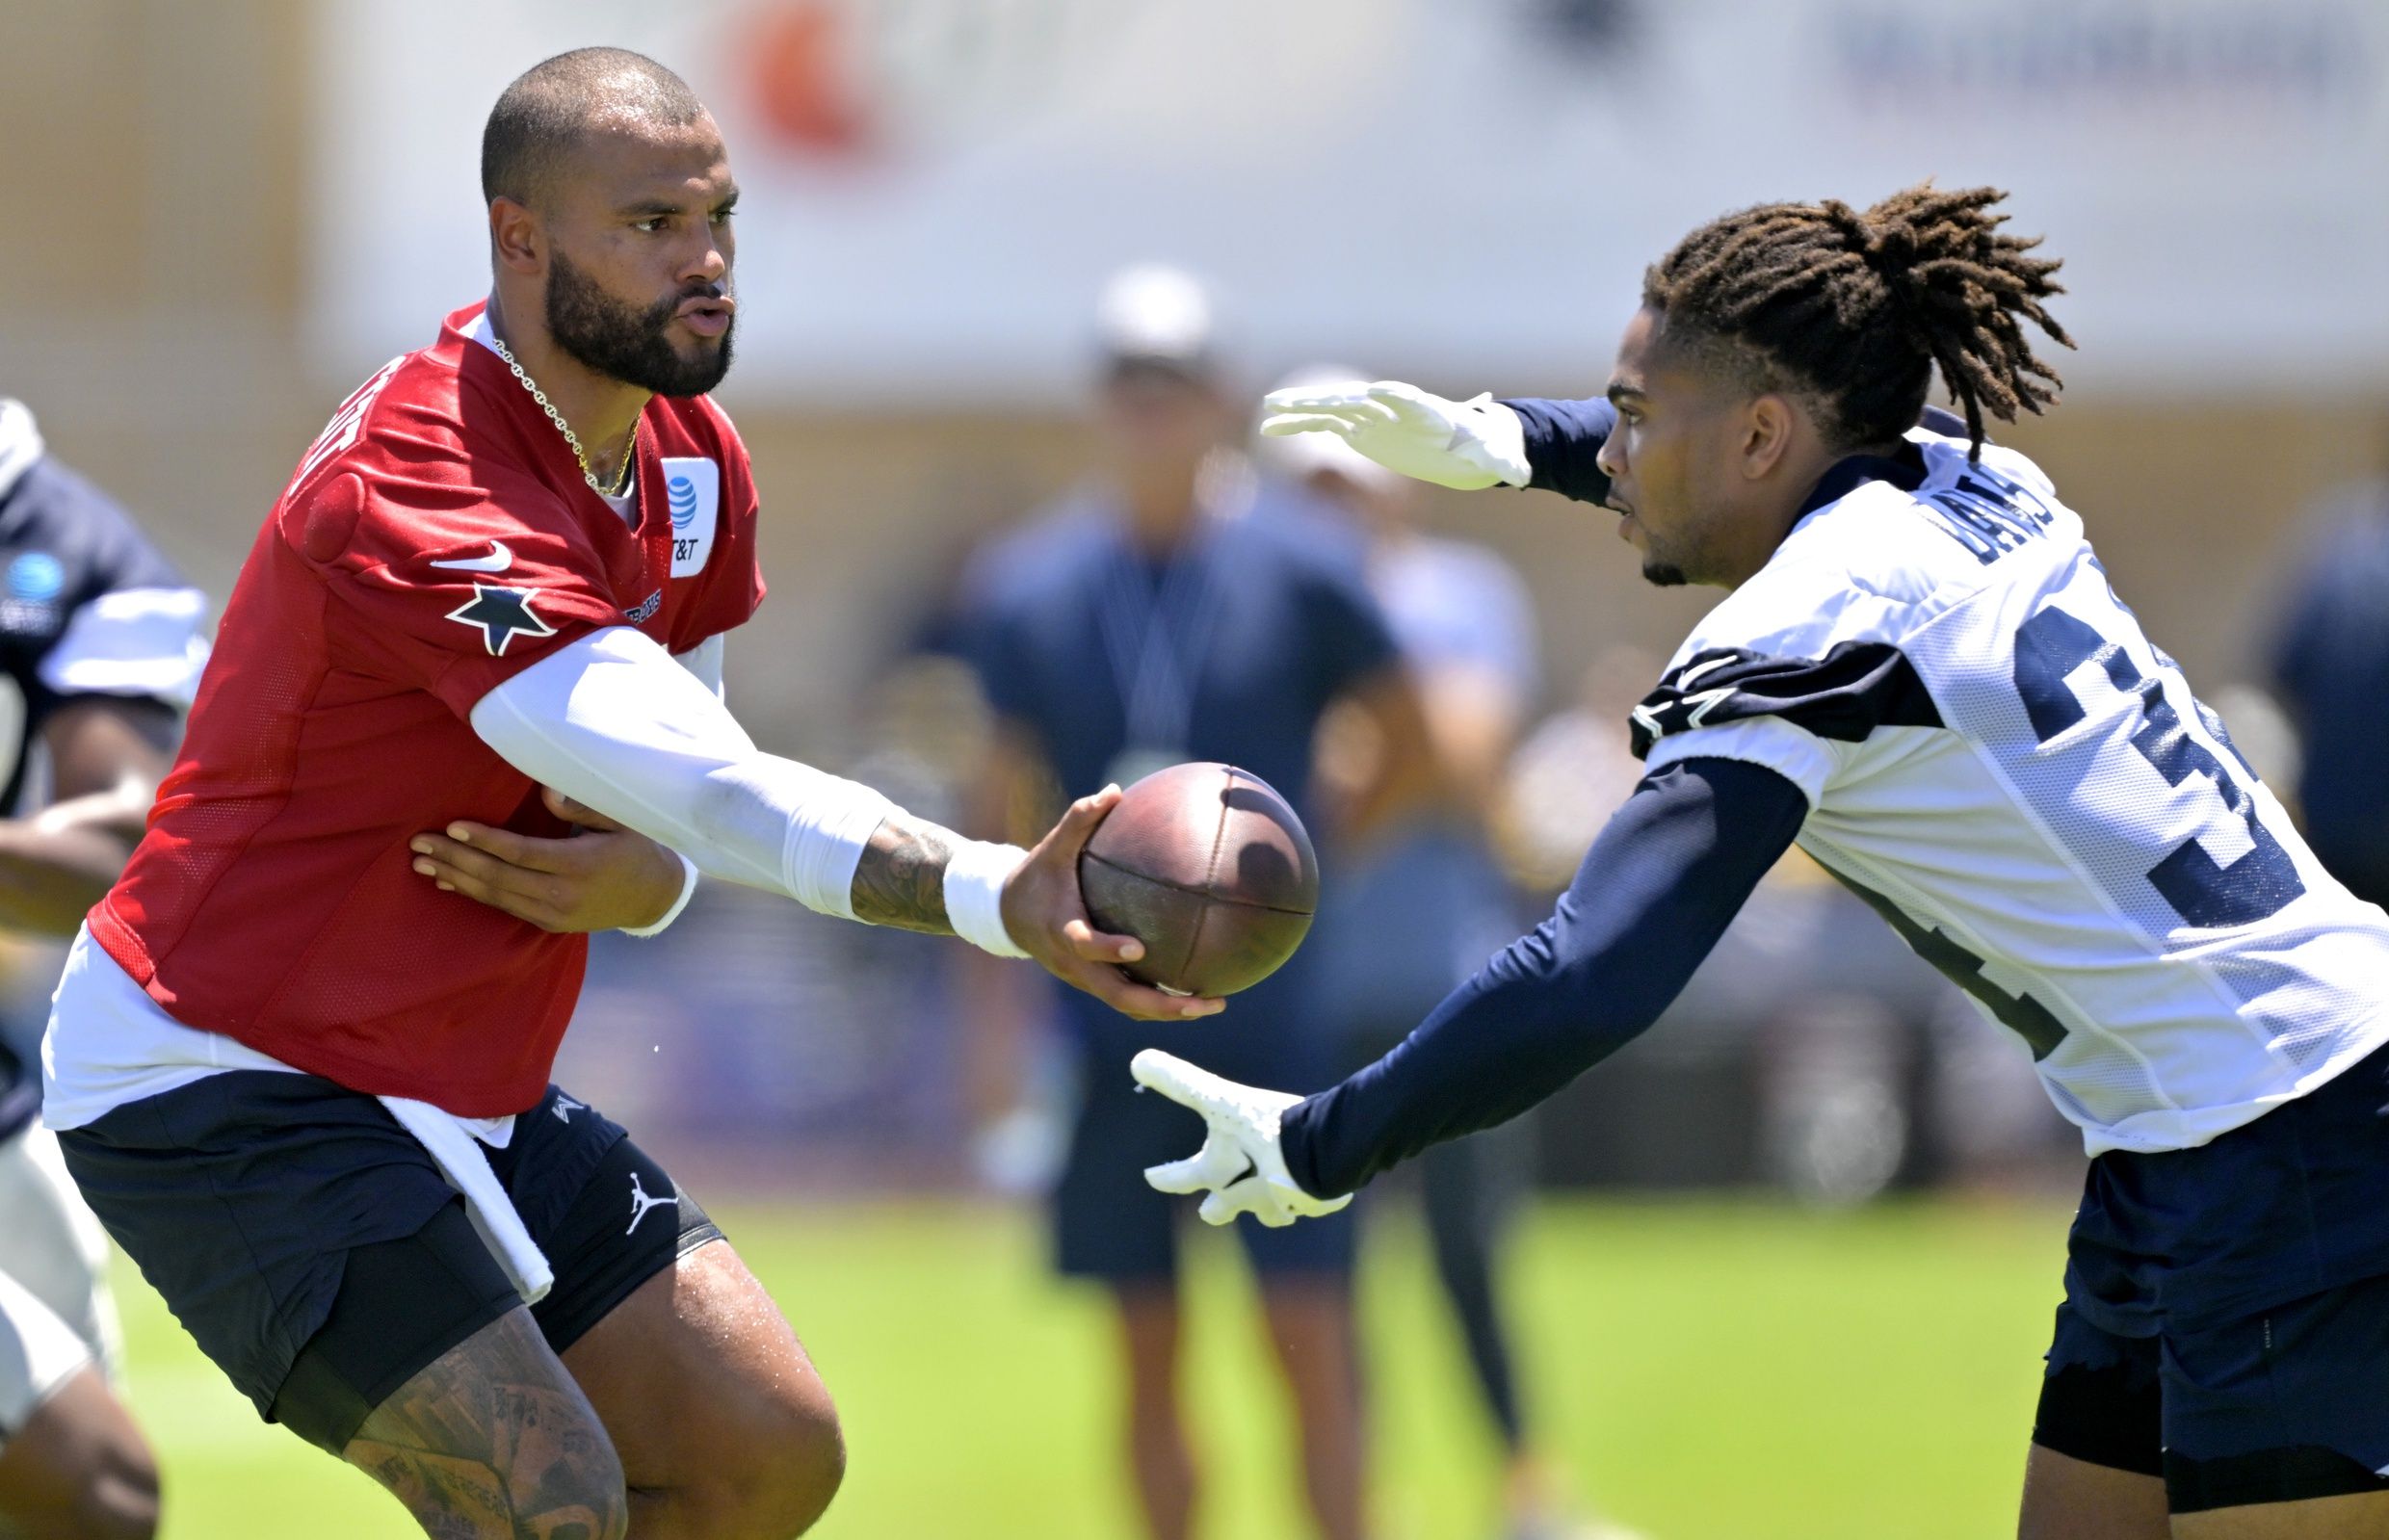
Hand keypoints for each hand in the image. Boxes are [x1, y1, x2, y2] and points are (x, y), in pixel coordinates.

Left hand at [410, 787, 689, 933]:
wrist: (655, 898)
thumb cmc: (638, 849)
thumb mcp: (622, 820)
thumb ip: (583, 807)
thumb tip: (545, 789)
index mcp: (580, 866)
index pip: (521, 853)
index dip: (484, 840)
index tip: (453, 826)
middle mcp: (561, 895)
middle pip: (498, 876)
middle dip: (455, 859)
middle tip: (419, 844)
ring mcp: (553, 914)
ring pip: (495, 895)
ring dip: (455, 877)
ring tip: (422, 862)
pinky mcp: (548, 924)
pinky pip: (504, 907)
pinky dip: (474, 893)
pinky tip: (448, 881)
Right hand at [1000, 786, 1225, 1022]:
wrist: (1006, 915)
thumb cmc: (1036, 876)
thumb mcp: (1053, 847)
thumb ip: (1080, 819)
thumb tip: (1114, 791)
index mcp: (1063, 931)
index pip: (1085, 945)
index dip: (1109, 950)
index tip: (1139, 949)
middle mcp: (1075, 964)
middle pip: (1118, 996)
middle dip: (1163, 1005)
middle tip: (1205, 1001)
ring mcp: (1085, 979)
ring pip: (1128, 1005)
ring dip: (1170, 1010)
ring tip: (1214, 1003)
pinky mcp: (1094, 983)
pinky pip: (1130, 997)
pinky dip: (1161, 1000)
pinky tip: (1197, 992)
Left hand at [1132, 1049, 1349, 1225]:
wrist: (1322, 1151)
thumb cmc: (1265, 1128)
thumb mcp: (1219, 1099)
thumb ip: (1180, 1081)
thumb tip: (1137, 1062)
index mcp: (1217, 1172)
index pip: (1181, 1178)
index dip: (1164, 1177)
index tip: (1150, 1177)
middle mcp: (1243, 1196)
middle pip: (1221, 1210)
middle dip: (1215, 1209)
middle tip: (1207, 1210)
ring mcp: (1280, 1204)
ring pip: (1267, 1213)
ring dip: (1263, 1206)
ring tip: (1267, 1201)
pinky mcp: (1315, 1202)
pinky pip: (1304, 1203)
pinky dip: (1302, 1195)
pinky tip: (1309, 1185)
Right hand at [1259, 380, 1531, 490]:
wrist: (1473, 444)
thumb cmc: (1485, 450)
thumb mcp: (1497, 458)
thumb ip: (1508, 464)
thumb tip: (1526, 475)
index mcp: (1425, 410)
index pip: (1403, 400)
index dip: (1387, 399)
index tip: (1368, 399)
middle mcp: (1394, 408)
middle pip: (1356, 401)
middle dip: (1325, 401)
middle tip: (1290, 401)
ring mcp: (1374, 418)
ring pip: (1332, 411)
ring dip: (1300, 411)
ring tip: (1266, 412)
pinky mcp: (1361, 429)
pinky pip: (1325, 426)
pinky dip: (1300, 424)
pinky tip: (1271, 427)